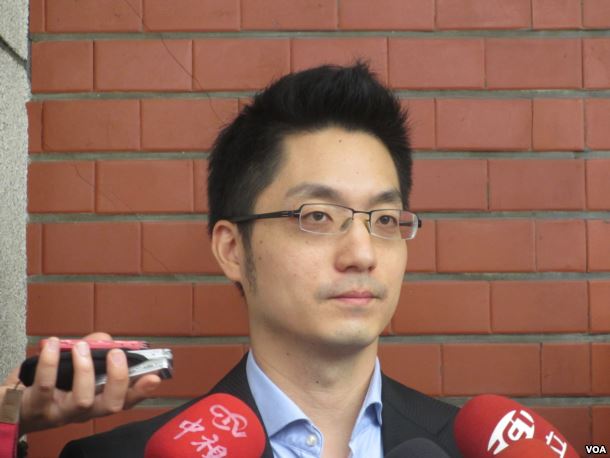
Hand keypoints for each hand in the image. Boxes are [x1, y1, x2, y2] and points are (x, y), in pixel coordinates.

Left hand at [0, 332, 160, 434]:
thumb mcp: (69, 365)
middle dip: (119, 379)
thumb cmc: (40, 382)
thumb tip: (104, 339)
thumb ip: (90, 350)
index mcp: (92, 400)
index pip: (123, 399)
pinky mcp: (34, 407)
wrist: (2, 405)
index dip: (141, 390)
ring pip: (82, 400)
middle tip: (118, 354)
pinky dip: (51, 362)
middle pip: (109, 405)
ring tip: (81, 346)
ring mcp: (57, 412)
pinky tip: (50, 344)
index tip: (155, 376)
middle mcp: (79, 412)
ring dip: (85, 369)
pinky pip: (47, 386)